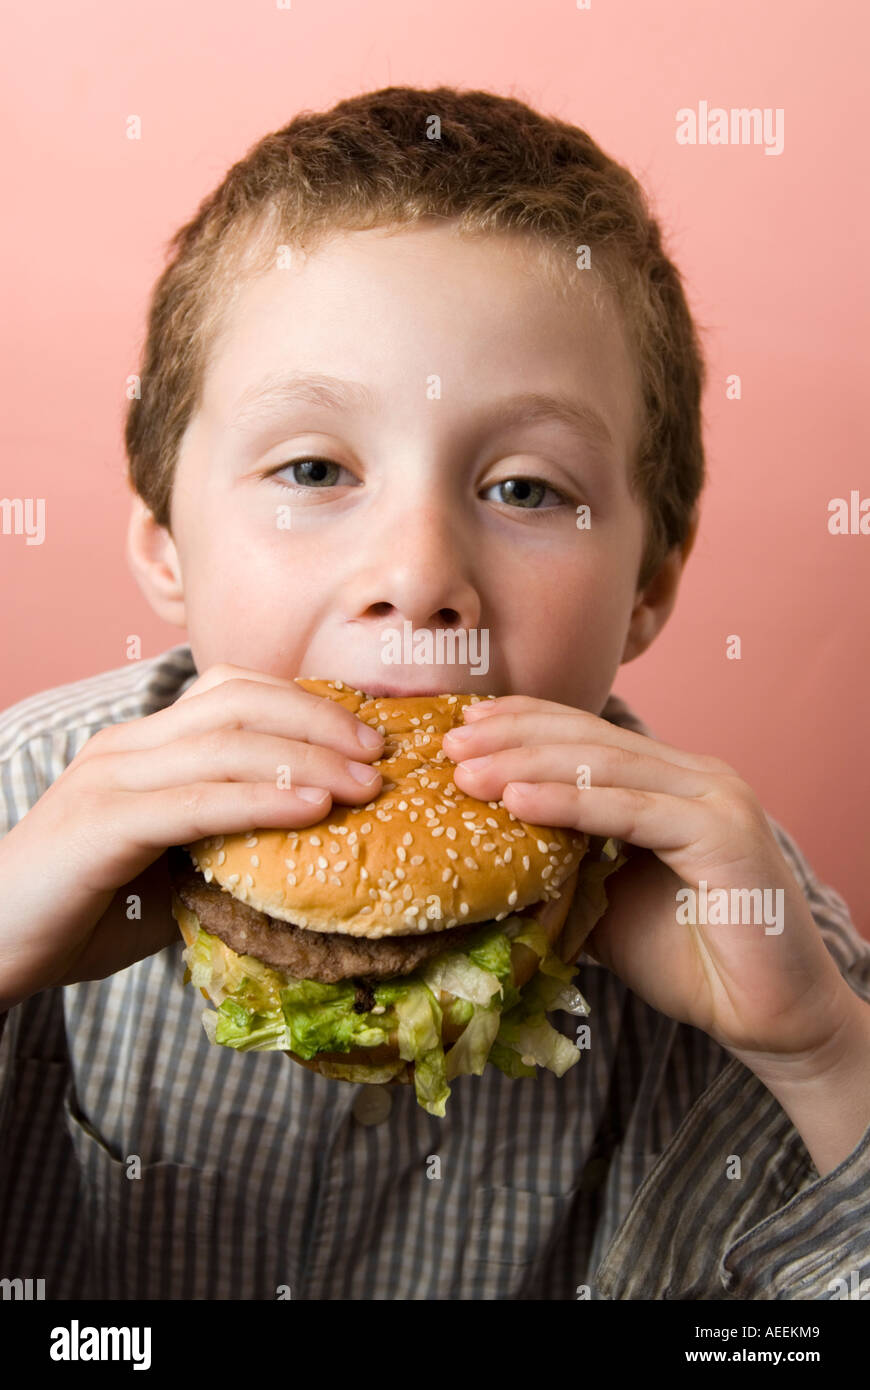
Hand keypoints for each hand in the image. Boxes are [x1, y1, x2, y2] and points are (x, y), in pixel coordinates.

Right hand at [0, 663, 383, 1010]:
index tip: (365, 735)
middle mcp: (128, 746)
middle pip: (240, 702)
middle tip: (380, 753)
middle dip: (321, 719)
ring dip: (308, 757)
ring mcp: (112, 779)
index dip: (305, 703)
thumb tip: (308, 849)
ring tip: (366, 783)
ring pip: (227, 742)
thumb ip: (223, 843)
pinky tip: (314, 807)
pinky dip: (263, 799)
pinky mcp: (104, 823)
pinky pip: (198, 800)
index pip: (234, 693)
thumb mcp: (169, 867)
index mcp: (144, 745)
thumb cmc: (83, 912)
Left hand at [443, 695, 853, 1072]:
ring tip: (467, 774)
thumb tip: (479, 861)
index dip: (524, 722)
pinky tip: (518, 801)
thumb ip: (560, 869)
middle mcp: (697, 776)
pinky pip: (631, 811)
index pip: (588, 735)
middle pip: (590, 741)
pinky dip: (570, 803)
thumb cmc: (686, 961)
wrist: (765, 1018)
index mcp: (671, 781)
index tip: (463, 724)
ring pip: (606, 766)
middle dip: (514, 737)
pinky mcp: (724, 833)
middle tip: (450, 744)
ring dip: (527, 765)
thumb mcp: (603, 904)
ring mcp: (715, 799)